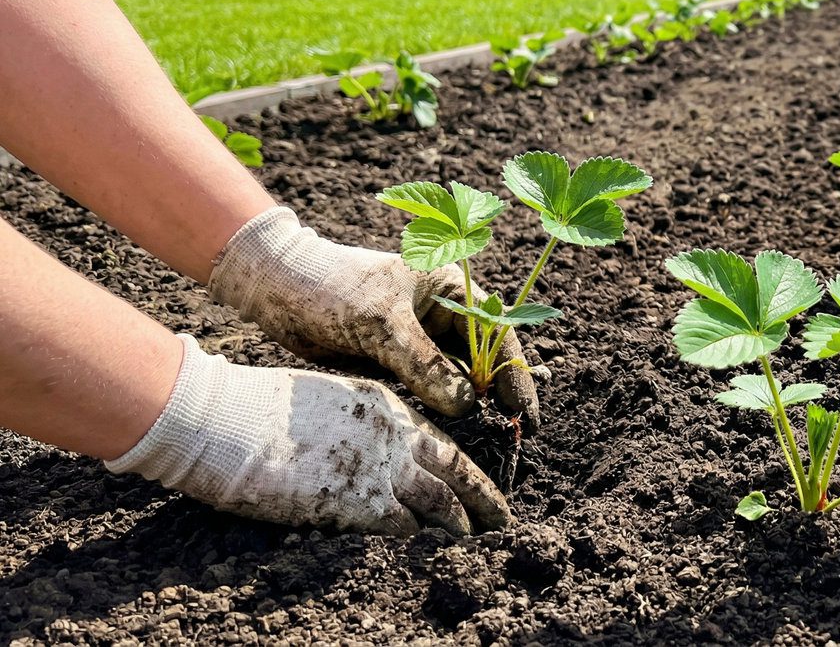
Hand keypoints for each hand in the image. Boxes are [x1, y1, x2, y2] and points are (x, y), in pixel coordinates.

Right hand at [107, 336, 510, 534]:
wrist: (226, 420)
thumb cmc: (260, 410)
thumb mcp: (326, 402)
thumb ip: (358, 427)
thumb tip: (370, 452)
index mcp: (386, 405)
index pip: (440, 439)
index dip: (462, 466)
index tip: (477, 482)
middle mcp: (394, 434)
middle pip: (456, 469)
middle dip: (483, 496)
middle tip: (503, 518)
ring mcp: (379, 467)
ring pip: (439, 501)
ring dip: (461, 522)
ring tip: (476, 538)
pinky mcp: (358, 501)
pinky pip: (401, 524)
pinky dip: (417, 536)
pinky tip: (426, 547)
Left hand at [208, 207, 541, 419]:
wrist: (275, 288)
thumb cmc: (331, 289)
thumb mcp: (381, 325)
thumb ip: (424, 365)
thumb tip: (465, 406)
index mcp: (449, 289)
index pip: (495, 333)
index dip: (514, 373)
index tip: (524, 412)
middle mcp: (440, 313)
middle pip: (481, 359)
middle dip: (497, 394)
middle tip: (515, 434)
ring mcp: (418, 338)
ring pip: (454, 377)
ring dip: (470, 405)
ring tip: (492, 439)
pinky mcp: (394, 358)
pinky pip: (426, 387)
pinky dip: (440, 407)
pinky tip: (452, 432)